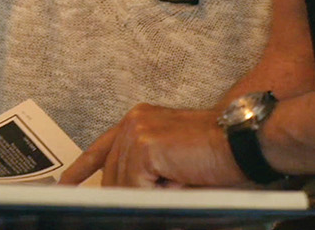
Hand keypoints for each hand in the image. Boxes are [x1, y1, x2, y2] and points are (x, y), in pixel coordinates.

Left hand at [59, 104, 245, 187]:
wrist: (246, 142)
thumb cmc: (221, 156)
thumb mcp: (174, 164)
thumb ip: (146, 174)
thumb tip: (123, 195)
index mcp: (140, 120)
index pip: (102, 148)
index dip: (83, 169)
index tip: (68, 184)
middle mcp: (134, 120)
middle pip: (112, 175)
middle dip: (131, 194)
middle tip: (171, 189)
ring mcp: (137, 131)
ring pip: (125, 185)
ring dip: (155, 193)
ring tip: (185, 180)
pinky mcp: (145, 146)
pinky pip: (137, 189)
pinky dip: (161, 194)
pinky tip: (183, 180)